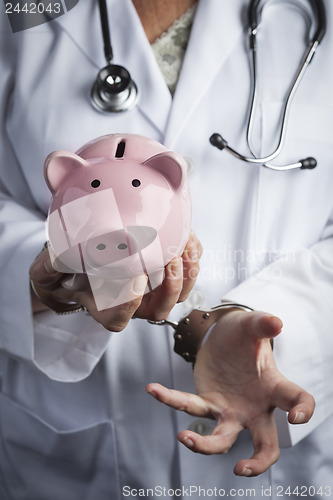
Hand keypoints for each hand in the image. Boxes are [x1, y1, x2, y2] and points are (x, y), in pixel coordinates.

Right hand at [29, 231, 202, 331]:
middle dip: (170, 287)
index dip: (130, 302)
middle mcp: (132, 304)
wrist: (83, 254)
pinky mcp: (165, 272)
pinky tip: (186, 235)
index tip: (134, 276)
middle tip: (169, 258)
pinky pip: (186, 271)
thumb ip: (49, 267)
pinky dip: (192, 254)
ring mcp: (151, 290)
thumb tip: (54, 260)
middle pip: (159, 309)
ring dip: (186, 271)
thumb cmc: (68, 266)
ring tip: (183, 244)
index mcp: (104, 309)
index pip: (119, 318)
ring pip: (179, 293)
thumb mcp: (50, 267)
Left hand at [146, 310, 314, 475]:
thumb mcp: (253, 324)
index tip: (295, 417)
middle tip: (240, 469)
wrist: (223, 335)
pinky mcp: (207, 403)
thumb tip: (276, 322)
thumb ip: (263, 323)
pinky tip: (152, 388)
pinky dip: (170, 398)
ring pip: (221, 438)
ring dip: (203, 444)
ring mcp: (231, 410)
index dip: (302, 411)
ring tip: (183, 438)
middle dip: (257, 463)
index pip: (297, 401)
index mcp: (274, 387)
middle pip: (265, 444)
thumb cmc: (245, 334)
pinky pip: (188, 406)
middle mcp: (255, 407)